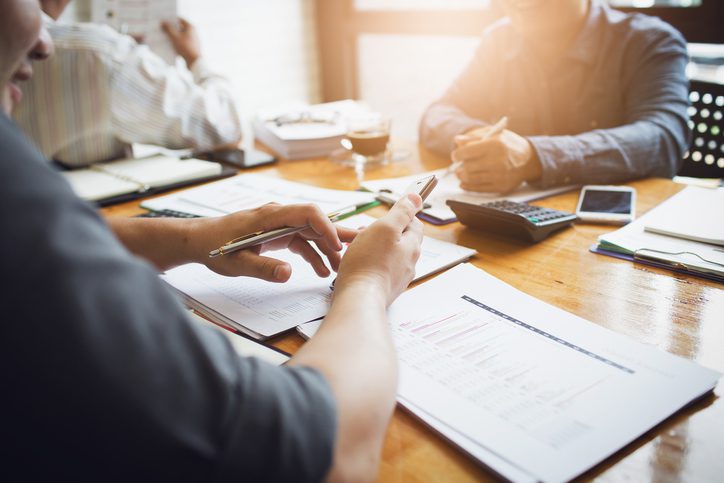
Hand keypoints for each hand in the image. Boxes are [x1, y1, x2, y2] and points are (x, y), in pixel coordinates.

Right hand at [161, 18, 200, 67]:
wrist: (195, 62)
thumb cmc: (186, 48)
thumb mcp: (174, 37)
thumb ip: (168, 29)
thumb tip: (163, 22)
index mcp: (190, 27)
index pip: (179, 19)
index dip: (170, 19)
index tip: (163, 20)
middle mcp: (193, 32)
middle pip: (179, 27)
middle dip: (170, 28)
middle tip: (161, 28)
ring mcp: (193, 40)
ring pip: (180, 35)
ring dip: (172, 36)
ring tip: (163, 36)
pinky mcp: (191, 47)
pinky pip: (182, 42)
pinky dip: (176, 42)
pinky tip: (168, 45)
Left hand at [188, 203, 357, 282]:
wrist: (199, 241)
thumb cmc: (215, 247)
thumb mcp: (237, 262)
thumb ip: (262, 267)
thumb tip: (287, 273)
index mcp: (271, 217)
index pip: (307, 213)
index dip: (326, 227)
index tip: (338, 246)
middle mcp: (279, 216)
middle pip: (315, 222)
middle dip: (337, 236)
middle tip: (360, 248)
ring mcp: (279, 224)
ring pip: (311, 233)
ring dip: (326, 249)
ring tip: (340, 268)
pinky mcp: (277, 234)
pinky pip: (301, 241)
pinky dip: (313, 254)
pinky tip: (321, 270)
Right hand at [335, 194, 423, 305]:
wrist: (359, 299)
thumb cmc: (369, 264)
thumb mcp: (385, 228)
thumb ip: (402, 212)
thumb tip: (416, 198)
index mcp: (412, 247)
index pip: (414, 224)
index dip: (401, 215)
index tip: (389, 213)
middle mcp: (408, 263)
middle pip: (400, 240)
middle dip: (384, 232)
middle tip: (366, 230)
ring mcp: (396, 277)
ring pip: (388, 255)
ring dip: (375, 247)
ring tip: (357, 246)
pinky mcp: (383, 288)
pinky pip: (379, 269)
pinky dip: (370, 262)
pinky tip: (357, 263)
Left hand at [452, 128, 541, 193]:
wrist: (529, 160)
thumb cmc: (508, 144)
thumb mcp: (494, 134)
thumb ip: (474, 137)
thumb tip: (457, 141)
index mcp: (495, 145)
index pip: (467, 152)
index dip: (457, 155)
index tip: (456, 155)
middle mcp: (498, 161)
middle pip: (468, 167)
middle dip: (460, 166)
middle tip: (458, 165)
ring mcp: (500, 176)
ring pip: (471, 179)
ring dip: (462, 176)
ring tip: (461, 172)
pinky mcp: (501, 187)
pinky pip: (479, 189)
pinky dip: (468, 186)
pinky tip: (464, 182)